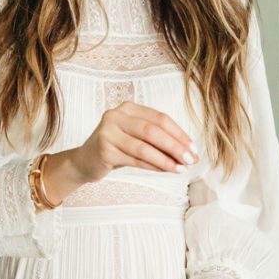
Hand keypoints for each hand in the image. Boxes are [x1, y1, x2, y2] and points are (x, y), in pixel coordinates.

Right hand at [70, 101, 198, 184]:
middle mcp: (116, 116)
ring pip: (144, 147)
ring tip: (180, 168)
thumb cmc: (117, 148)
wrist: (85, 161)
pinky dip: (153, 166)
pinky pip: (135, 160)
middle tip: (190, 159)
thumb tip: (188, 151)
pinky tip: (165, 170)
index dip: (179, 133)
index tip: (194, 148)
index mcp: (128, 108)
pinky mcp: (104, 150)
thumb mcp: (136, 137)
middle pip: (153, 131)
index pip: (160, 118)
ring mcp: (108, 132)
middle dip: (175, 146)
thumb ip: (157, 139)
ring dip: (166, 159)